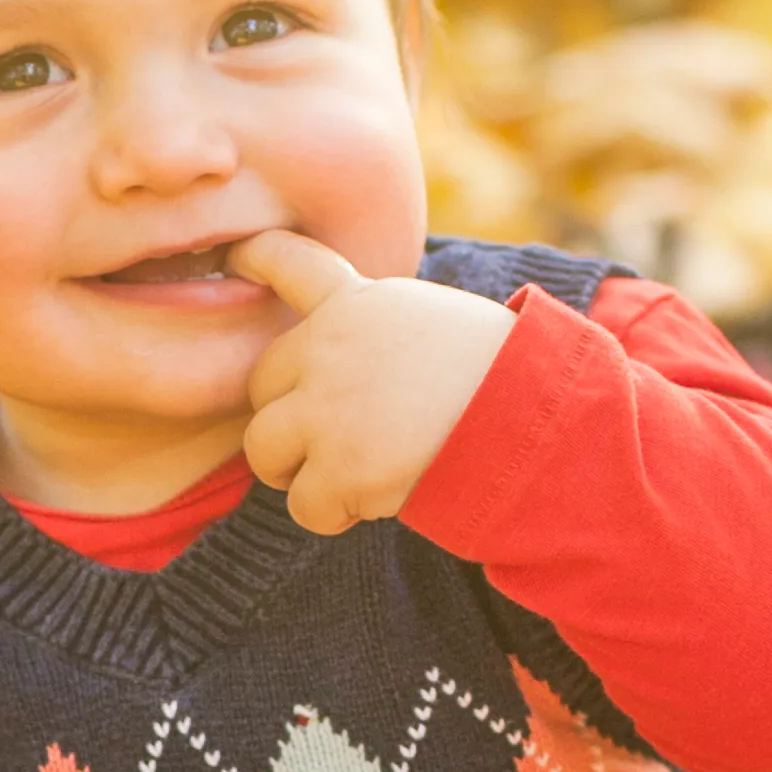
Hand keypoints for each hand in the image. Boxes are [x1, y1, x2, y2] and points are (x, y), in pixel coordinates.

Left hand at [230, 230, 515, 535]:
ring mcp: (328, 407)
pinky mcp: (340, 467)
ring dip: (299, 471)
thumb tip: (339, 368)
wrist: (538, 417)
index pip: (292, 264)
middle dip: (289, 418)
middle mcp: (330, 346)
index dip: (256, 259)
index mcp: (359, 304)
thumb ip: (378, 334)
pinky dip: (333, 515)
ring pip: (263, 451)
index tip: (233, 256)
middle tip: (344, 438)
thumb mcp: (437, 324)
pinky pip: (303, 506)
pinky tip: (376, 500)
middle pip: (261, 384)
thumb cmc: (504, 377)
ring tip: (354, 474)